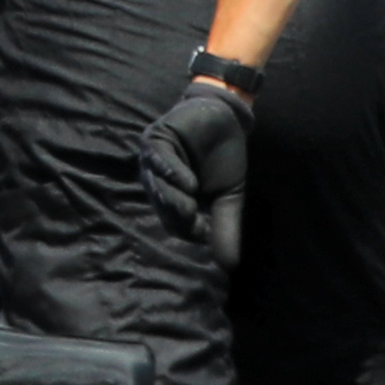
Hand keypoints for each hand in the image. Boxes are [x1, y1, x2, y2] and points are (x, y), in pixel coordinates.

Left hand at [134, 78, 253, 270]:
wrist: (227, 119)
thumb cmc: (224, 158)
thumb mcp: (229, 197)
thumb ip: (226, 226)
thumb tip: (230, 265)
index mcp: (173, 199)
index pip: (175, 223)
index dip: (190, 232)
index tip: (208, 234)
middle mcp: (158, 183)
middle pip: (162, 207)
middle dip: (179, 218)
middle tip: (197, 223)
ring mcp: (153, 162)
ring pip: (156, 186)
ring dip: (172, 199)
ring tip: (189, 206)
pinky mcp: (154, 140)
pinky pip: (157, 160)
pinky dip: (171, 173)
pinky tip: (188, 183)